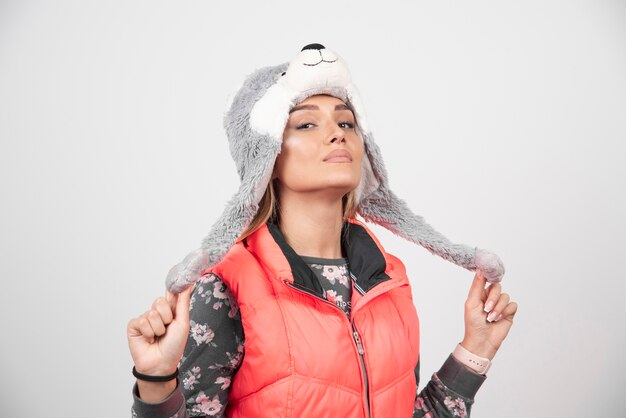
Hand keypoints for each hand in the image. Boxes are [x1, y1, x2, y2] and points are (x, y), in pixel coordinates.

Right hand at [127, 286, 193, 400]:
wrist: (161, 364)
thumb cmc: (173, 346)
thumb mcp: (182, 323)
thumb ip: (183, 302)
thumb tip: (188, 284)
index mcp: (170, 311)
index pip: (170, 293)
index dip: (172, 284)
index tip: (175, 272)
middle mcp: (157, 313)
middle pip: (160, 301)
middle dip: (166, 317)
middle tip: (166, 329)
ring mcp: (145, 319)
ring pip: (151, 313)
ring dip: (158, 328)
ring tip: (158, 337)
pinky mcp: (134, 326)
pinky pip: (141, 321)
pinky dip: (148, 332)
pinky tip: (148, 340)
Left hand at [460, 270, 517, 360]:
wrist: (482, 341)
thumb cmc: (473, 323)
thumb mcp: (472, 302)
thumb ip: (477, 286)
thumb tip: (480, 269)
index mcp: (480, 293)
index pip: (486, 279)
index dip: (489, 275)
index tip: (492, 270)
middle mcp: (491, 297)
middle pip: (497, 286)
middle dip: (493, 298)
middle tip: (487, 308)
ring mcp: (500, 305)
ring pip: (505, 296)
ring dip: (498, 308)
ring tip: (491, 318)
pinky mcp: (509, 313)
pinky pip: (512, 305)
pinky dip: (505, 312)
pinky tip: (498, 319)